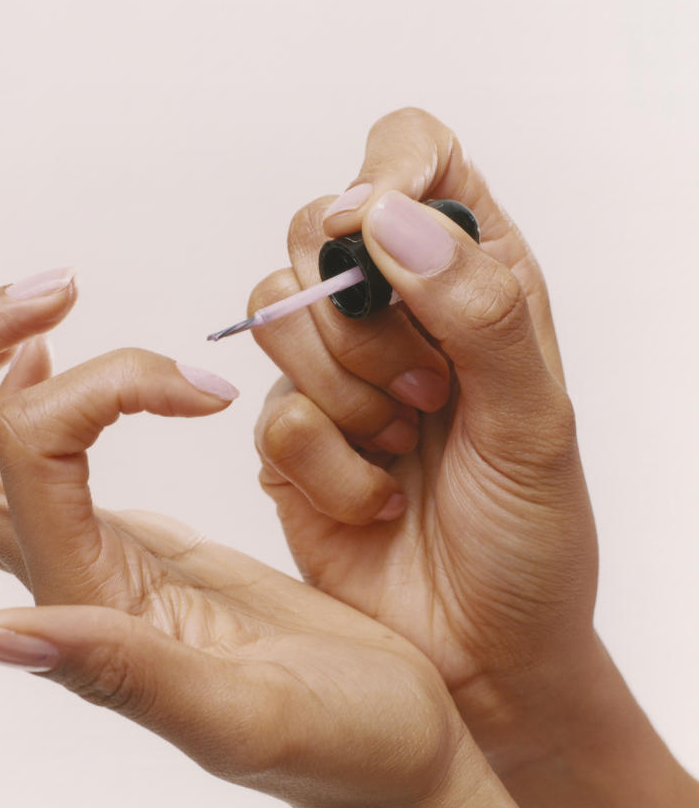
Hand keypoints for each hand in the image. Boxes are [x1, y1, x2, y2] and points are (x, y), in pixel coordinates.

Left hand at [0, 344, 466, 807]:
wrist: (390, 763)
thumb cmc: (347, 747)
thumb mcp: (246, 716)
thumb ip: (123, 672)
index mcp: (95, 606)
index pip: (28, 452)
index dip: (102, 386)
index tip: (205, 390)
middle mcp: (72, 582)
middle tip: (57, 286)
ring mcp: (95, 565)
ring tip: (52, 303)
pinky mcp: (133, 553)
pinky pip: (35, 466)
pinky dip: (34, 395)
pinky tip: (63, 364)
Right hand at [251, 108, 597, 773]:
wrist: (483, 652)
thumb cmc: (532, 540)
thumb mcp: (536, 423)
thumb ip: (479, 309)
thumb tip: (390, 218)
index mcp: (476, 278)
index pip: (415, 155)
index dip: (389, 171)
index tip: (378, 232)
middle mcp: (399, 312)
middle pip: (316, 228)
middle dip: (364, 322)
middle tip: (429, 394)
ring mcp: (335, 374)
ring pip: (276, 313)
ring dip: (346, 397)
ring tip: (405, 451)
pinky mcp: (289, 438)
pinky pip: (271, 412)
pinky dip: (328, 466)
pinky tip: (376, 500)